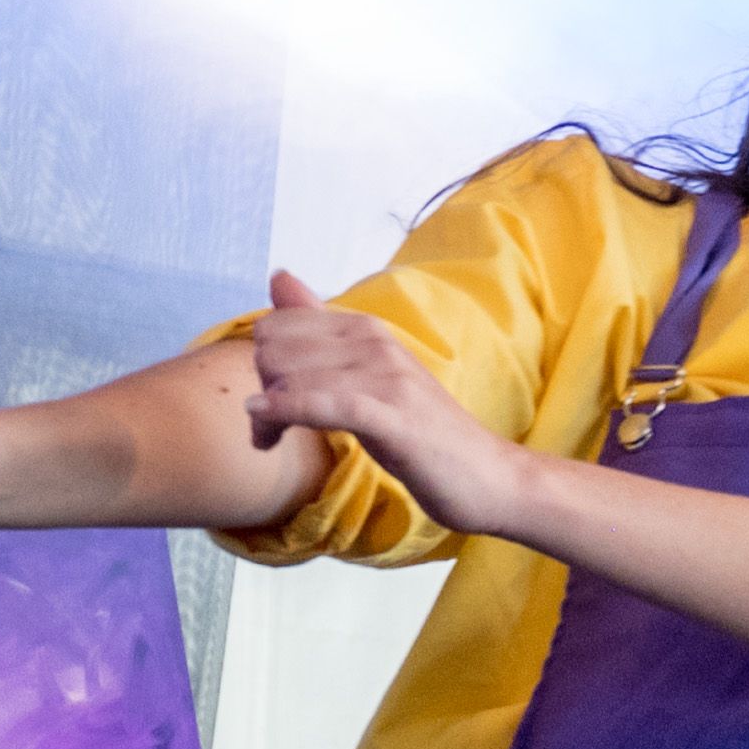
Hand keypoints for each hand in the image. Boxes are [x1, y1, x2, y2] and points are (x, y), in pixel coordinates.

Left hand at [244, 271, 528, 539]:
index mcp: (366, 329)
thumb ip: (320, 327)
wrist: (487, 474)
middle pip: (274, 349)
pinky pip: (322, 403)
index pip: (277, 325)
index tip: (270, 402)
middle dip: (260, 389)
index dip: (262, 364)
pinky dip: (286, 412)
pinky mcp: (392, 416)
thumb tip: (278, 274)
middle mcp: (374, 342)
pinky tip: (269, 428)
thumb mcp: (367, 373)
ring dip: (267, 415)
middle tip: (271, 428)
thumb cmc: (421, 430)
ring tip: (272, 440)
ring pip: (290, 376)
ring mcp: (386, 377)